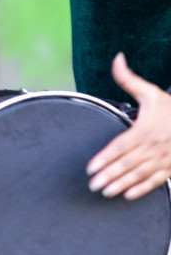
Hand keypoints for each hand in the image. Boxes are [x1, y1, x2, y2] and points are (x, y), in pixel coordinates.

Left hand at [87, 55, 170, 199]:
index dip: (105, 157)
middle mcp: (155, 145)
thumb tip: (117, 59)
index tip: (90, 167)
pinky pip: (157, 181)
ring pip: (140, 174)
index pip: (120, 145)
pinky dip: (143, 189)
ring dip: (122, 184)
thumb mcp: (150, 92)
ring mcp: (165, 158)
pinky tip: (128, 195)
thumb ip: (128, 79)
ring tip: (105, 191)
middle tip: (92, 184)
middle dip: (109, 174)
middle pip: (128, 163)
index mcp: (146, 128)